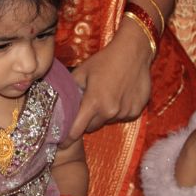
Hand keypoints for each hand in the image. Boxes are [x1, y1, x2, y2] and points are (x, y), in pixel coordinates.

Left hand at [68, 20, 152, 138]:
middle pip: (92, 127)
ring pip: (108, 122)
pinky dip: (118, 111)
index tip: (61, 143)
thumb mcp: (82, 71)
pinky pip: (122, 117)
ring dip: (103, 115)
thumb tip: (59, 103)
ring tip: (105, 96)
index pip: (76, 130)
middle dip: (86, 121)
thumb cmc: (105, 60)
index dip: (67, 138)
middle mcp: (110, 111)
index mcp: (93, 103)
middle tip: (86, 107)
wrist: (134, 52)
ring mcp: (125, 112)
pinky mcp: (137, 111)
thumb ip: (70, 90)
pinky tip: (119, 95)